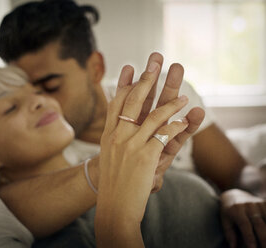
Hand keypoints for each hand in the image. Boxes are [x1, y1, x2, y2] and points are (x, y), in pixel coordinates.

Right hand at [95, 55, 190, 246]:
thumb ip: (115, 139)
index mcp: (108, 135)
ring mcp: (130, 145)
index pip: (116, 103)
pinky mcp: (145, 156)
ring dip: (170, 102)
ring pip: (152, 115)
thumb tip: (120, 124)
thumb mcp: (108, 157)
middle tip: (155, 62)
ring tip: (184, 95)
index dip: (124, 84)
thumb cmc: (112, 183)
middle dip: (145, 79)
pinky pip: (164, 134)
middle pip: (132, 102)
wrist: (113, 206)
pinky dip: (177, 125)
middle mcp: (117, 136)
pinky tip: (187, 119)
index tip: (130, 66)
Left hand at [220, 189, 265, 247]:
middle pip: (258, 224)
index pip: (245, 224)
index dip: (249, 237)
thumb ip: (230, 234)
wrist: (234, 195)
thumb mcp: (225, 221)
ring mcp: (258, 204)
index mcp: (236, 209)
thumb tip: (233, 247)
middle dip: (262, 238)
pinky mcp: (264, 203)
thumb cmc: (229, 212)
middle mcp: (248, 205)